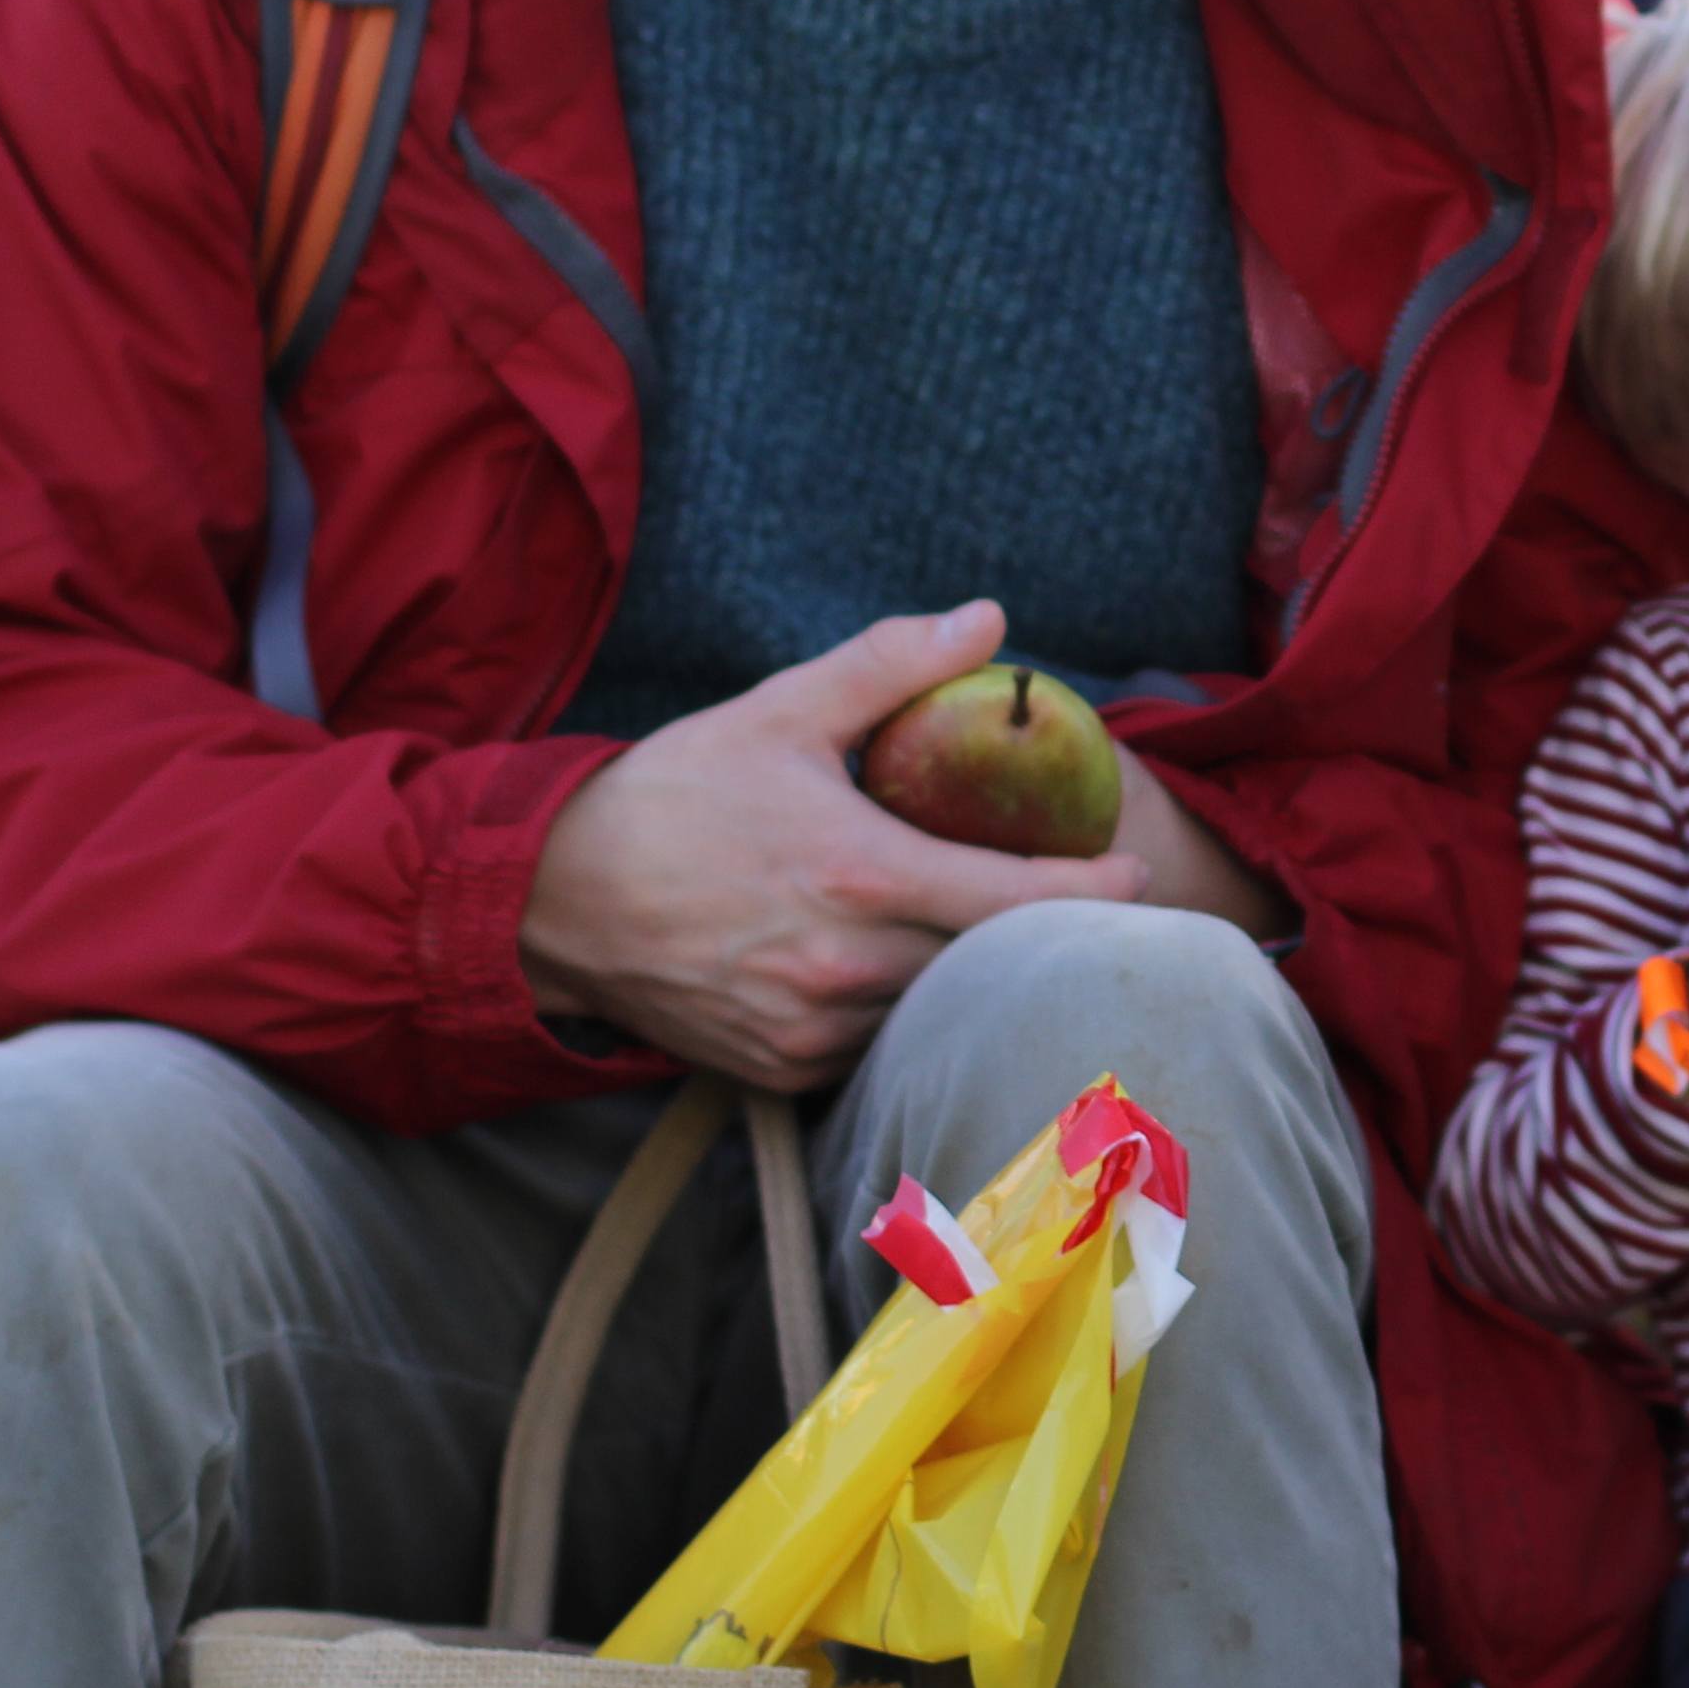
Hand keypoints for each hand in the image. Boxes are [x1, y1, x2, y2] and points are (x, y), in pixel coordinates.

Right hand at [527, 602, 1170, 1092]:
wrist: (550, 898)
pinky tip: (917, 982)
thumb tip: (989, 618)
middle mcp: (846, 967)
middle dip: (1047, 941)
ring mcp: (812, 1030)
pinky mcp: (779, 1070)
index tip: (1138, 876)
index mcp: (861, 875)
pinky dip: (907, 1021)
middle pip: (991, 968)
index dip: (1092, 892)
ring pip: (937, 1017)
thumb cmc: (671, 797)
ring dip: (976, 985)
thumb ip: (890, 665)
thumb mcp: (780, 711)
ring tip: (1013, 946)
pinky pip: (877, 1053)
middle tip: (1091, 911)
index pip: (1015, 899)